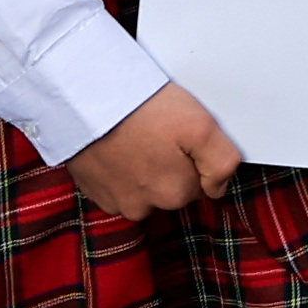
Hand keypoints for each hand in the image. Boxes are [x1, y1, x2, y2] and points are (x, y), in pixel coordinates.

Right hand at [67, 82, 240, 217]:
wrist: (86, 100)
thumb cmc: (142, 109)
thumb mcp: (200, 126)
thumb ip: (221, 162)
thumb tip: (219, 187)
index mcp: (174, 194)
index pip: (201, 184)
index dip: (197, 158)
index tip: (184, 138)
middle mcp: (144, 207)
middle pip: (173, 189)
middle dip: (172, 164)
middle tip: (160, 133)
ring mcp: (115, 201)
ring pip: (145, 189)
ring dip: (145, 169)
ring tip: (138, 137)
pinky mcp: (93, 191)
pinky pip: (118, 185)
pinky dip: (121, 169)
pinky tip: (119, 146)